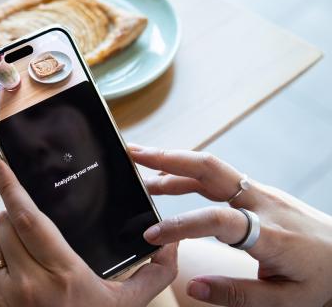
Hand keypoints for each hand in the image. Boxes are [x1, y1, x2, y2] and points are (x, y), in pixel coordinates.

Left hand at [0, 158, 177, 306]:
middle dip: (12, 214)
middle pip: (5, 224)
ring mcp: (0, 298)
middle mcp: (27, 284)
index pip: (28, 218)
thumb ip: (151, 276)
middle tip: (25, 222)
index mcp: (63, 275)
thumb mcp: (124, 306)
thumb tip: (170, 245)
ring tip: (12, 245)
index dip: (10, 186)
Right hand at [129, 145, 331, 306]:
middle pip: (209, 168)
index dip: (180, 224)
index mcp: (269, 232)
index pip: (217, 220)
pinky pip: (216, 176)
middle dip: (167, 158)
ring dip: (172, 162)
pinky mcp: (256, 190)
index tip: (150, 235)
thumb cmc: (321, 277)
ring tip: (139, 167)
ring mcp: (259, 191)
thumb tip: (192, 287)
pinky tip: (167, 180)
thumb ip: (237, 295)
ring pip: (209, 167)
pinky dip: (186, 173)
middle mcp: (261, 202)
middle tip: (132, 153)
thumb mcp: (286, 300)